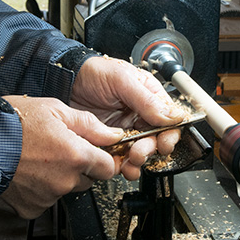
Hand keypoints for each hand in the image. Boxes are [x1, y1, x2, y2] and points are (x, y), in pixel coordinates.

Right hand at [0, 96, 123, 218]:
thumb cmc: (11, 123)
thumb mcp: (55, 111)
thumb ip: (89, 124)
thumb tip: (112, 134)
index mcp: (76, 155)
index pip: (108, 167)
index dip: (102, 158)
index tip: (94, 151)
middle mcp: (66, 180)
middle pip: (88, 179)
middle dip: (80, 166)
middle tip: (59, 150)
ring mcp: (48, 197)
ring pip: (66, 189)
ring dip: (60, 177)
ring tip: (39, 158)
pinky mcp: (31, 208)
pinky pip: (45, 200)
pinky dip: (40, 189)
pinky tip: (27, 172)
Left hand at [71, 56, 184, 179]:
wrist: (66, 81)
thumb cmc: (93, 72)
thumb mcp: (121, 80)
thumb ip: (146, 100)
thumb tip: (173, 116)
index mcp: (150, 96)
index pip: (169, 119)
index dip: (169, 134)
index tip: (163, 143)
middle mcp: (141, 114)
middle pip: (156, 138)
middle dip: (150, 149)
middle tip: (139, 153)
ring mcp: (126, 128)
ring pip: (141, 150)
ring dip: (138, 160)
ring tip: (130, 163)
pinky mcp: (110, 139)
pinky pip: (122, 155)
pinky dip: (123, 164)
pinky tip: (121, 166)